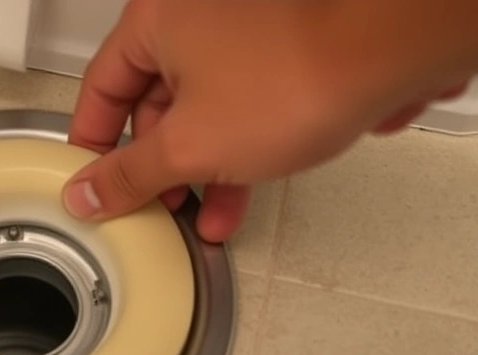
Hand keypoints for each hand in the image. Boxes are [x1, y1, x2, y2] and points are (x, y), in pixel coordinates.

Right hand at [63, 0, 470, 242]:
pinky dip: (239, 145)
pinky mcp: (284, 50)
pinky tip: (247, 187)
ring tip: (207, 213)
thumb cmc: (295, 75)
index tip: (92, 181)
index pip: (101, 88)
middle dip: (158, 164)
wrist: (389, 53)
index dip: (91, 143)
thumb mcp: (189, 146)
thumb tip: (88, 193)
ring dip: (202, 166)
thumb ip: (129, 174)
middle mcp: (197, 17)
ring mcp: (245, 31)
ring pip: (204, 108)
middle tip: (155, 203)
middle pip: (154, 100)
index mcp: (157, 22)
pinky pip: (245, 104)